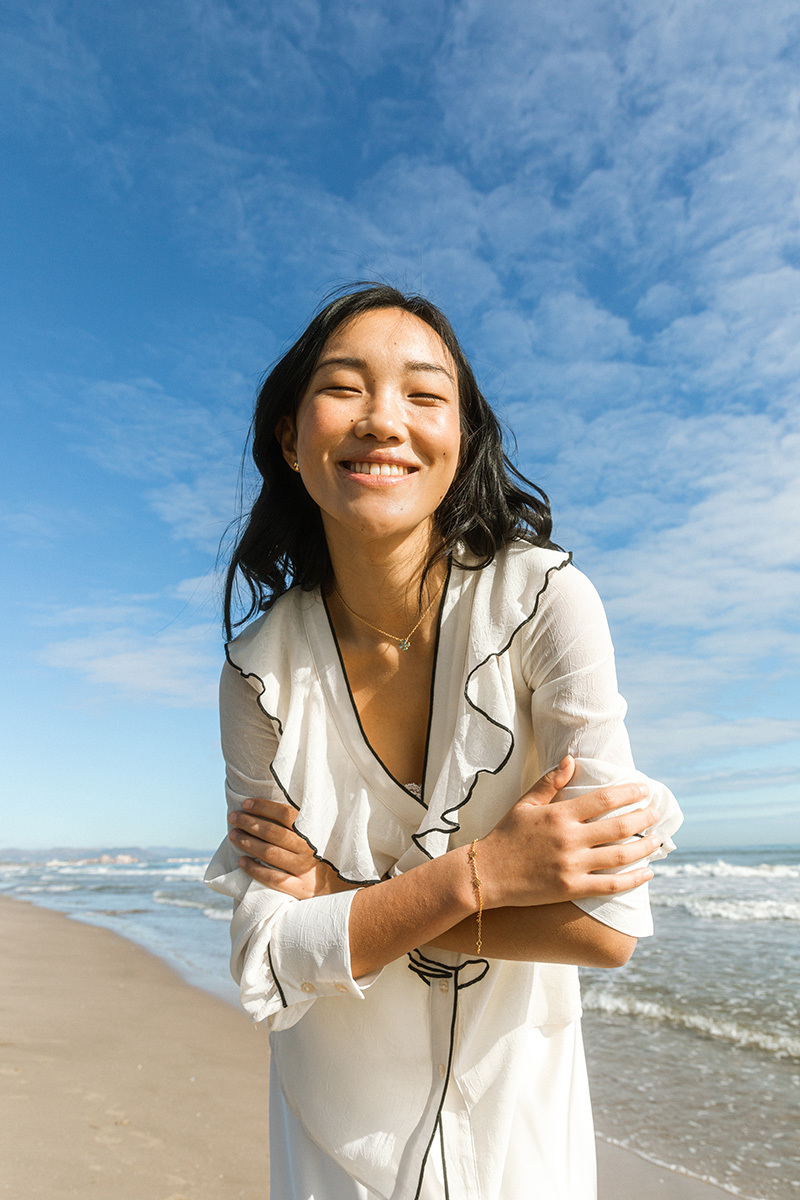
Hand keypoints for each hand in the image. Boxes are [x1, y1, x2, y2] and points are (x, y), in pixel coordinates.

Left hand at [228, 798, 356, 898]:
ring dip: (248, 842)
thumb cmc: (323, 855)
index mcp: (313, 832)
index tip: (246, 803)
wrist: (342, 886)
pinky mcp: (301, 889)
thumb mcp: (318, 834)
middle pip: (274, 832)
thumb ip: (300, 822)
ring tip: (233, 835)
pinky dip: (255, 870)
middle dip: (250, 822)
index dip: (264, 807)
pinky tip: (242, 861)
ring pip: (271, 854)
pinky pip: (273, 879)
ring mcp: (305, 869)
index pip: (285, 814)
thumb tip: (269, 807)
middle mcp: (309, 849)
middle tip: (233, 817)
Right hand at [477, 756, 659, 908]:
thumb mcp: (525, 804)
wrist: (487, 874)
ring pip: (621, 856)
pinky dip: (634, 879)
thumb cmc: (506, 836)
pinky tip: (647, 873)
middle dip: (644, 817)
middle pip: (619, 827)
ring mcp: (572, 866)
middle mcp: (569, 839)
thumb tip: (571, 760)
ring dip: (645, 846)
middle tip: (656, 812)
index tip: (645, 789)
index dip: (629, 793)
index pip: (604, 800)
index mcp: (559, 815)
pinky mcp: (571, 889)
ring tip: (658, 839)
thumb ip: (550, 783)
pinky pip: (611, 885)